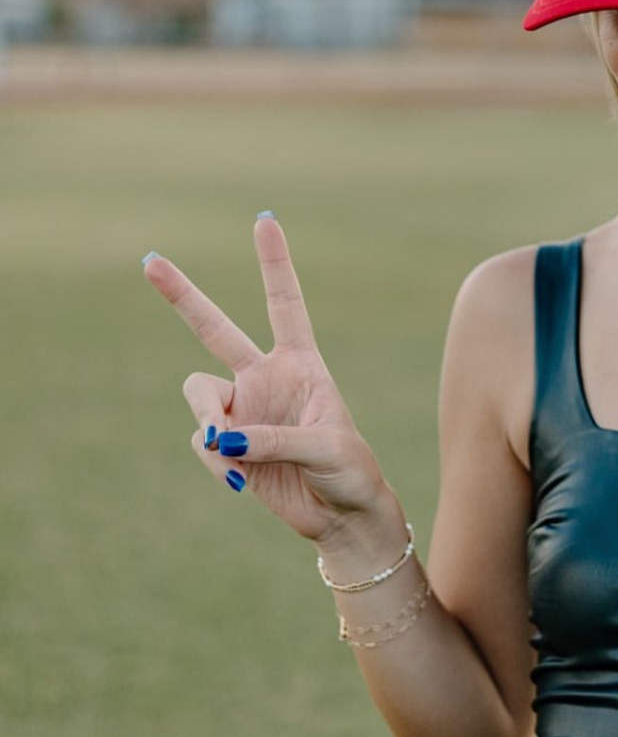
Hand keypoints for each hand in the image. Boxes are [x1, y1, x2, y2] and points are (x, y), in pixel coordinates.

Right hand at [143, 213, 392, 546]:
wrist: (341, 515)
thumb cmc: (349, 469)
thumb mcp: (325, 446)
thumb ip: (272, 437)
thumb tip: (219, 435)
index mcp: (302, 363)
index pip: (285, 303)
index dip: (274, 263)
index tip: (264, 221)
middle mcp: (266, 377)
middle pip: (216, 329)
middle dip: (182, 296)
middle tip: (149, 261)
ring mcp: (243, 409)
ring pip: (199, 396)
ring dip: (209, 419)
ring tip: (229, 450)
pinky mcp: (227, 444)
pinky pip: (204, 441)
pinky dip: (215, 459)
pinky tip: (236, 481)